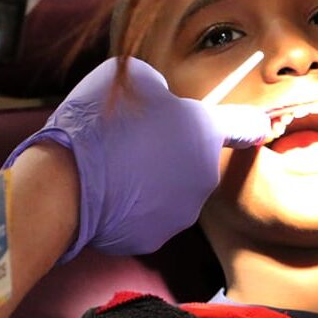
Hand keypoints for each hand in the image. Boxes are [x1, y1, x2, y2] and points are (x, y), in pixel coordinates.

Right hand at [2, 58, 268, 260]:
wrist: (65, 184)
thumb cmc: (98, 124)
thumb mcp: (134, 79)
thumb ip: (162, 91)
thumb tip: (164, 99)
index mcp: (205, 131)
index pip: (248, 125)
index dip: (246, 122)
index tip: (252, 125)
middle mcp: (205, 174)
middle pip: (195, 160)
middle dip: (173, 152)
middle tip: (132, 141)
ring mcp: (184, 211)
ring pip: (171, 190)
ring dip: (150, 181)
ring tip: (111, 169)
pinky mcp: (158, 238)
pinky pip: (147, 216)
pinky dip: (129, 208)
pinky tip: (105, 195)